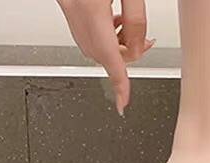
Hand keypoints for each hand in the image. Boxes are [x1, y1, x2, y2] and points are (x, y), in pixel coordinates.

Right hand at [56, 0, 154, 115]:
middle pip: (104, 57)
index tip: (122, 106)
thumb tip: (138, 47)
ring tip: (125, 22)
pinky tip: (111, 17)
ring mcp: (69, 12)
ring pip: (94, 47)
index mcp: (94, 13)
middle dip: (126, 56)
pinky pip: (85, 34)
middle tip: (143, 41)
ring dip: (114, 45)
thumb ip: (137, 21)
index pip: (111, 62)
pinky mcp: (66, 7)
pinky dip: (102, 34)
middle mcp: (77, 16)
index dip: (119, 87)